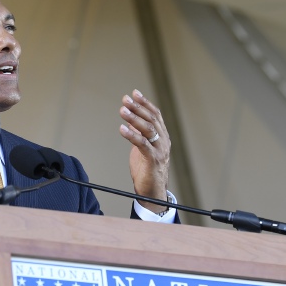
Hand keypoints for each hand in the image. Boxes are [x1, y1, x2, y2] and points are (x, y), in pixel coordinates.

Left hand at [118, 89, 170, 213]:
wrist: (152, 192)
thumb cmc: (147, 170)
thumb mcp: (142, 148)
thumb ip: (139, 134)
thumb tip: (131, 121)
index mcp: (162, 137)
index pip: (155, 115)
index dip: (145, 103)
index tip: (134, 93)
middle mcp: (163, 141)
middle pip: (151, 119)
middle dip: (138, 107)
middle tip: (125, 100)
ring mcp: (160, 150)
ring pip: (148, 129)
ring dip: (134, 118)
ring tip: (122, 110)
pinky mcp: (153, 160)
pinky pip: (142, 144)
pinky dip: (132, 135)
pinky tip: (122, 129)